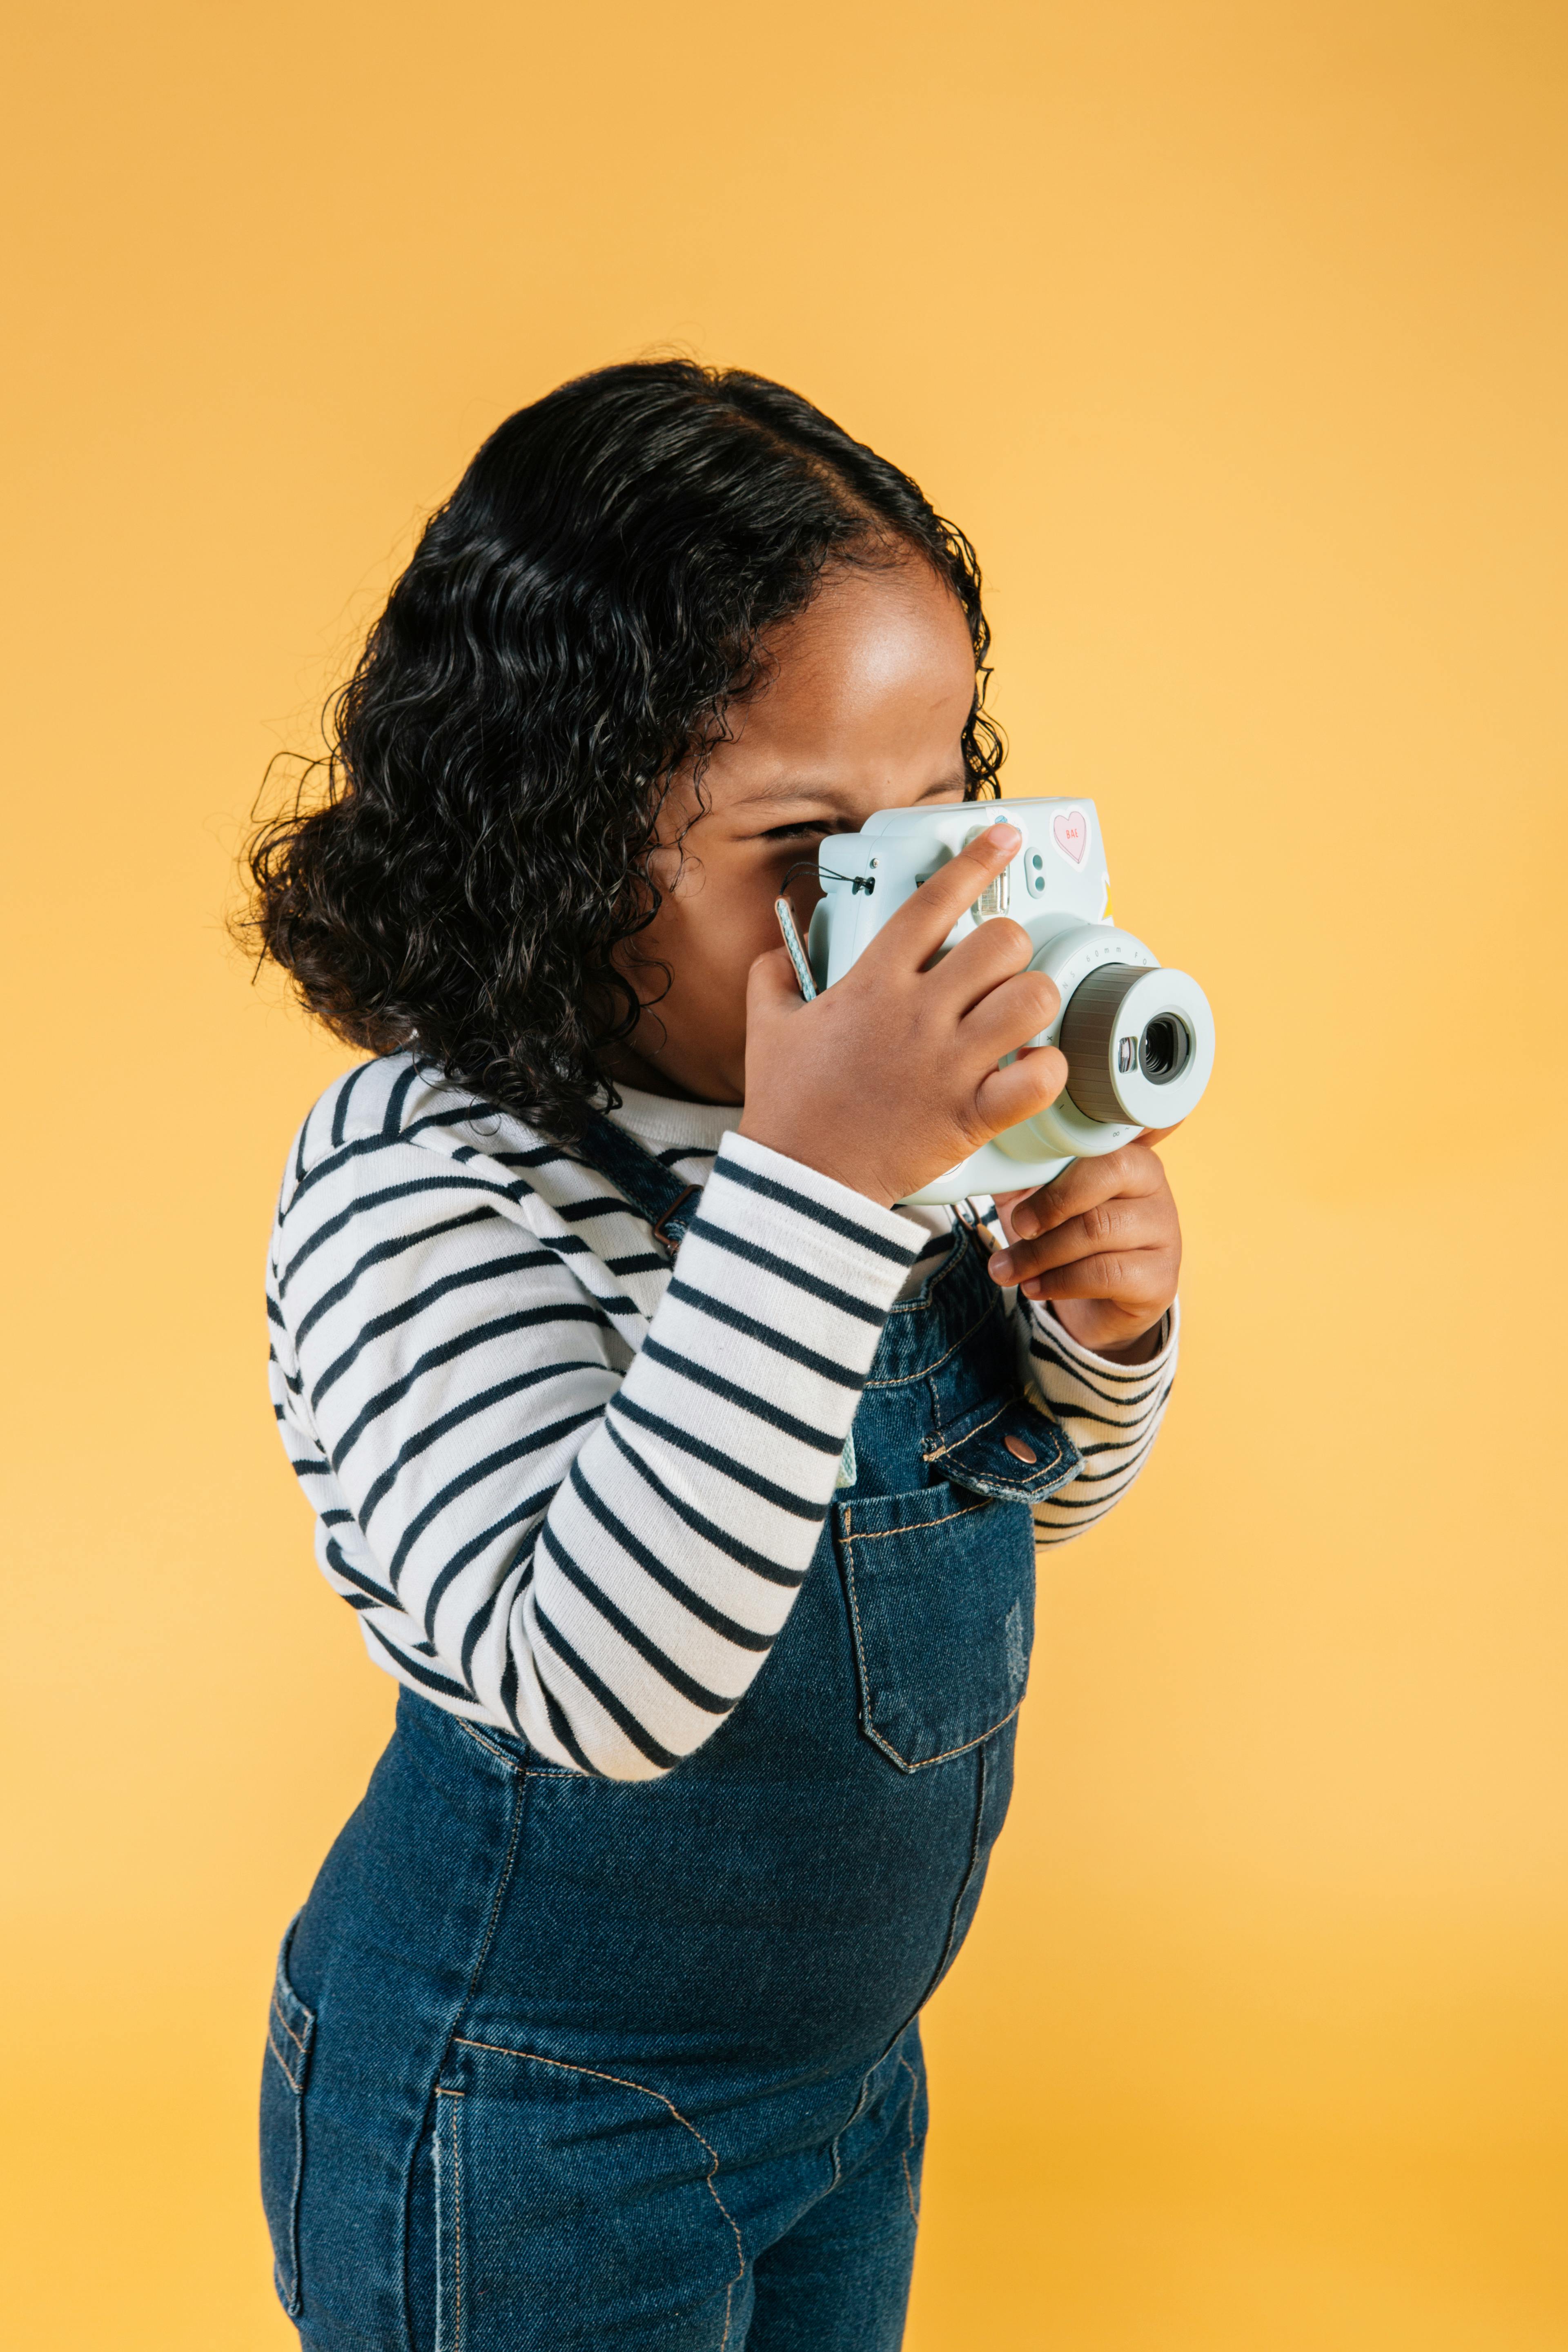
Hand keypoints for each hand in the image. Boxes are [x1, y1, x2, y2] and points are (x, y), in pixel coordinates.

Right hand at [739, 824, 1069, 1206]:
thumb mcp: (766, 1026)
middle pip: (1003, 942)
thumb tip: (782, 943)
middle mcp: (918, 1013)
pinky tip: (1030, 1069)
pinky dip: (1047, 1070)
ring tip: (1017, 1019)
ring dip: (1034, 1002)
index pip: (935, 901)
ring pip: (1033, 998)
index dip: (977, 860)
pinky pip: (1041, 1076)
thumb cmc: (788, 1102)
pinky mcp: (971, 1114)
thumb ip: (774, 973)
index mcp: (873, 982)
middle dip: (1010, 950)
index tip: (1003, 837)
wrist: (803, 1180)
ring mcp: (949, 1064)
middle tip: (996, 974)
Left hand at [987, 1132, 1181, 1362]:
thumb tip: (991, 1149)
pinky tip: (1035, 1288)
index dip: (1062, 1153)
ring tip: (1009, 1269)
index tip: (1023, 1181)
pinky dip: (1059, 1282)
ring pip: (1099, 1229)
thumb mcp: (1035, 1198)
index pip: (1103, 1137)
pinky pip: (1106, 1273)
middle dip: (1050, 1205)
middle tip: (1018, 1227)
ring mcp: (1165, 1234)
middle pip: (1108, 1175)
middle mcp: (1155, 1188)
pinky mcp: (1160, 1279)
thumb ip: (1021, 1170)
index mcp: (1127, 1154)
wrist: (1091, 1307)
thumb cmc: (1063, 1239)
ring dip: (1041, 1253)